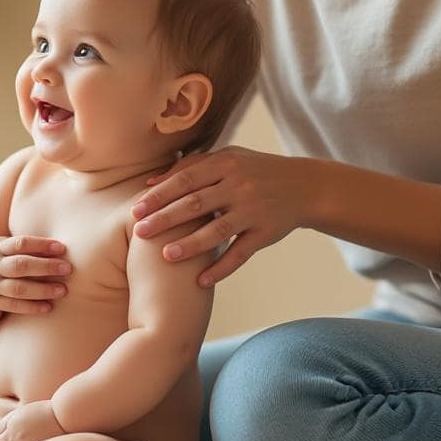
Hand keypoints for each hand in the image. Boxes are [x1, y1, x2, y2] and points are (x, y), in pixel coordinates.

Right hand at [0, 236, 70, 314]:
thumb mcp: (0, 244)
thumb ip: (23, 246)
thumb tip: (57, 246)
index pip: (21, 243)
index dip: (42, 245)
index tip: (62, 248)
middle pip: (21, 265)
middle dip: (46, 267)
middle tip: (68, 268)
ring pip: (18, 288)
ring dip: (42, 289)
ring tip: (63, 290)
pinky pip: (12, 306)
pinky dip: (31, 307)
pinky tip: (48, 307)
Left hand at [130, 147, 316, 286]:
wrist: (305, 186)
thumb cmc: (254, 172)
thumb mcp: (227, 159)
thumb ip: (190, 167)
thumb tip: (150, 183)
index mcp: (226, 164)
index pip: (185, 180)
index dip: (159, 195)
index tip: (135, 210)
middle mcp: (240, 186)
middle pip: (196, 204)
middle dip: (165, 219)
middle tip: (139, 233)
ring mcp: (254, 210)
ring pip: (218, 230)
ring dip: (191, 244)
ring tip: (166, 255)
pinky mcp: (266, 233)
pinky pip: (241, 253)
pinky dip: (222, 268)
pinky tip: (201, 280)